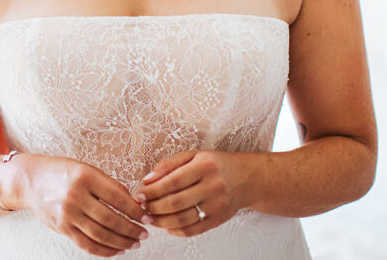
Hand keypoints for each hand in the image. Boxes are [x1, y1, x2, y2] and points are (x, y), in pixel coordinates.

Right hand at [16, 155, 147, 256]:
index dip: (135, 210)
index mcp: (85, 177)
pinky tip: (116, 250)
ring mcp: (67, 214)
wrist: (31, 180)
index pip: (117, 197)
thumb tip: (132, 202)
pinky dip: (104, 251)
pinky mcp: (62, 228)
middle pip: (110, 219)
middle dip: (131, 229)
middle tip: (144, 234)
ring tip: (133, 243)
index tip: (147, 217)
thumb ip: (107, 184)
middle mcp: (75, 196)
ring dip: (121, 242)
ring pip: (100, 234)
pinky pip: (86, 244)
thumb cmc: (61, 172)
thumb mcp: (85, 168)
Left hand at [135, 150, 251, 237]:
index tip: (139, 194)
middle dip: (154, 207)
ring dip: (161, 221)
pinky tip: (167, 226)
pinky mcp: (219, 219)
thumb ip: (169, 164)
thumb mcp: (194, 155)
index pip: (172, 181)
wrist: (247, 178)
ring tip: (151, 217)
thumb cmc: (216, 164)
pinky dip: (176, 230)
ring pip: (183, 219)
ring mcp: (217, 205)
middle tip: (142, 208)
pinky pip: (194, 230)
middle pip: (176, 202)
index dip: (153, 190)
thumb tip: (147, 180)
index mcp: (204, 166)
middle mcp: (212, 186)